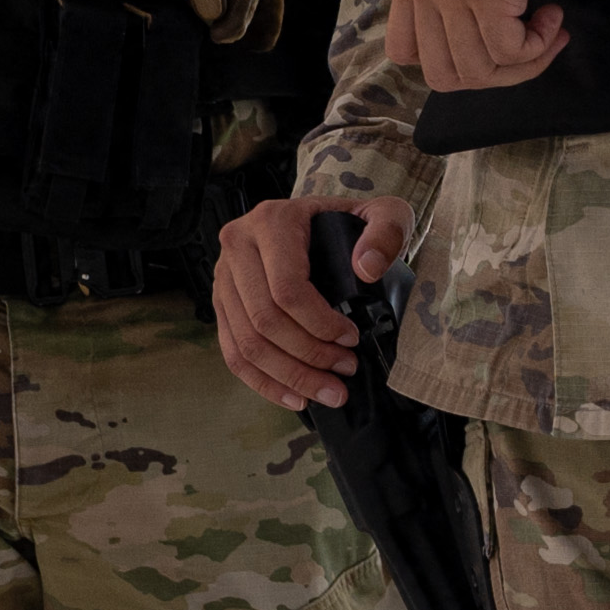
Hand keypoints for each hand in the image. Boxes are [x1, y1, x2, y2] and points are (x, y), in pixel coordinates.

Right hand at [215, 193, 413, 410]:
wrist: (319, 220)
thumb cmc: (351, 221)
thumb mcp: (384, 212)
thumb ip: (387, 231)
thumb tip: (367, 269)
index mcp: (272, 222)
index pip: (287, 288)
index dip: (320, 324)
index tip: (350, 339)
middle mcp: (239, 246)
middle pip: (264, 320)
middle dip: (308, 356)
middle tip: (344, 371)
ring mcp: (224, 276)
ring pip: (247, 343)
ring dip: (289, 376)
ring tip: (327, 391)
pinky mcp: (222, 302)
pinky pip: (233, 352)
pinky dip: (264, 381)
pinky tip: (295, 397)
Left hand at [386, 0, 579, 90]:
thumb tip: (487, 1)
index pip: (404, 49)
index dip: (450, 58)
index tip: (487, 39)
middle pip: (442, 74)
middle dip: (491, 74)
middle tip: (526, 46)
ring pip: (477, 70)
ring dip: (521, 63)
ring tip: (546, 30)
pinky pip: (509, 50)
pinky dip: (538, 47)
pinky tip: (554, 18)